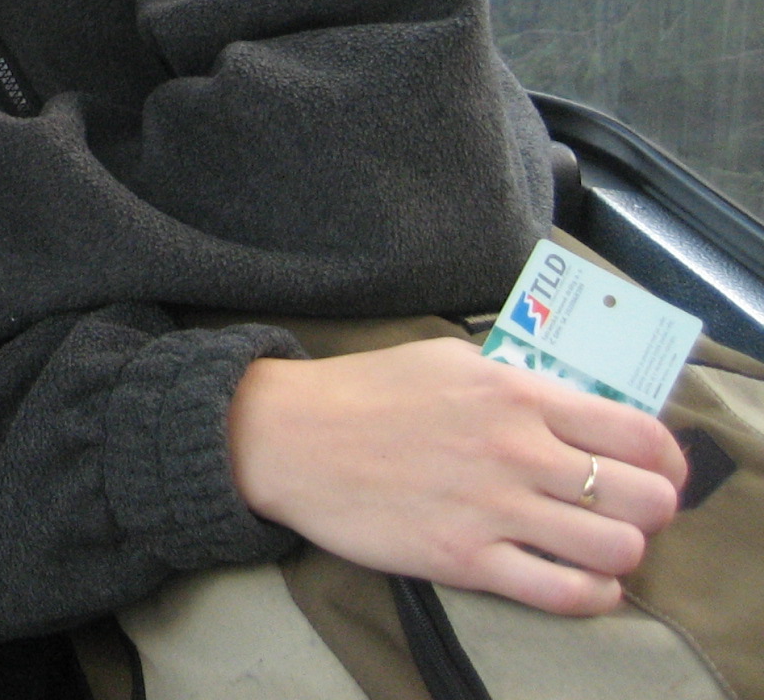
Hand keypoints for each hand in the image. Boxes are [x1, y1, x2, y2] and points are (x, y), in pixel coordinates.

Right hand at [227, 337, 686, 614]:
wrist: (289, 437)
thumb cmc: (364, 392)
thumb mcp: (450, 361)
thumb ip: (516, 383)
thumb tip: (568, 408)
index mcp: (518, 394)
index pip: (640, 435)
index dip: (667, 461)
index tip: (657, 471)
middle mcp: (519, 451)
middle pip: (647, 498)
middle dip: (654, 510)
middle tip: (628, 512)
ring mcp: (495, 509)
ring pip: (619, 550)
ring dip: (623, 553)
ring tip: (599, 548)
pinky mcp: (467, 560)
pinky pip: (566, 594)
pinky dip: (591, 595)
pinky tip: (578, 582)